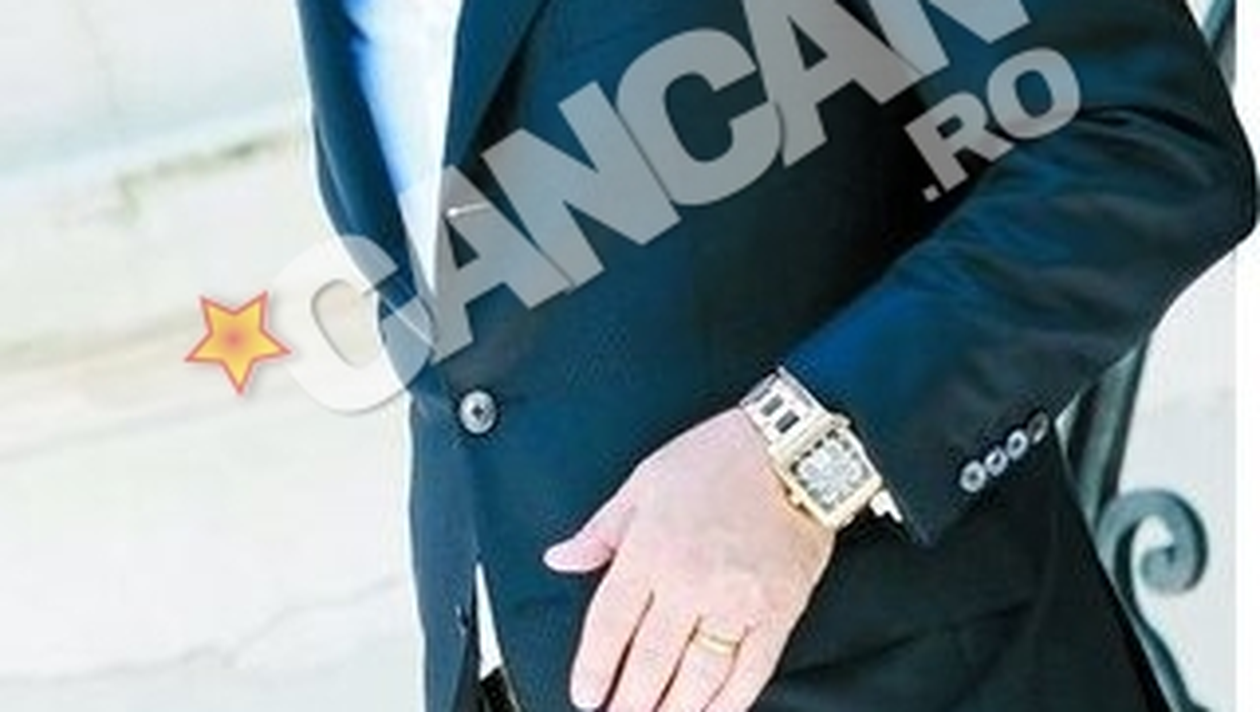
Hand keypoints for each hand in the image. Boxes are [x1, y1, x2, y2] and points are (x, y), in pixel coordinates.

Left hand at [545, 409, 835, 710]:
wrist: (793, 451)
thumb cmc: (719, 459)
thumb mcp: (644, 482)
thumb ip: (601, 530)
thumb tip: (560, 557)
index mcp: (651, 548)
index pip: (611, 623)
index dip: (594, 667)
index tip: (586, 694)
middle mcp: (691, 581)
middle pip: (651, 659)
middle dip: (630, 700)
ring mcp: (737, 601)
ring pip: (698, 675)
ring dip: (674, 709)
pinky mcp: (778, 612)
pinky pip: (750, 671)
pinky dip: (729, 702)